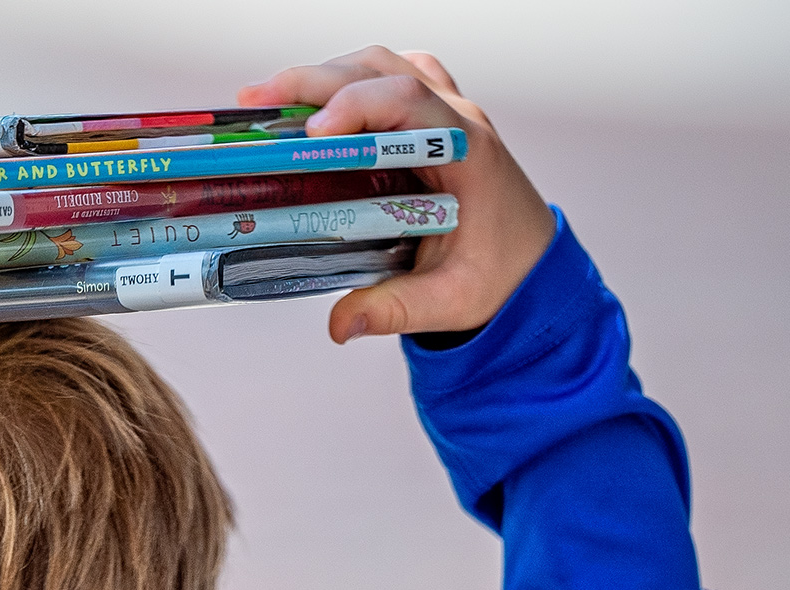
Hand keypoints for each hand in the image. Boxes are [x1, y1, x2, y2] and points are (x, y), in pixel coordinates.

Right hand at [239, 48, 555, 342]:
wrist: (533, 267)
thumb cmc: (499, 279)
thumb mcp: (449, 303)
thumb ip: (392, 311)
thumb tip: (339, 325)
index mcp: (468, 154)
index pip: (408, 103)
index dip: (356, 106)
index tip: (312, 133)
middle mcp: (459, 120)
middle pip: (383, 70)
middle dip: (315, 80)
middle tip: (256, 102)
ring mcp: (447, 113)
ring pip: (383, 65)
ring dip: (326, 74)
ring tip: (269, 100)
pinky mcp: (433, 120)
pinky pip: (390, 78)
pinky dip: (347, 82)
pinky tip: (314, 105)